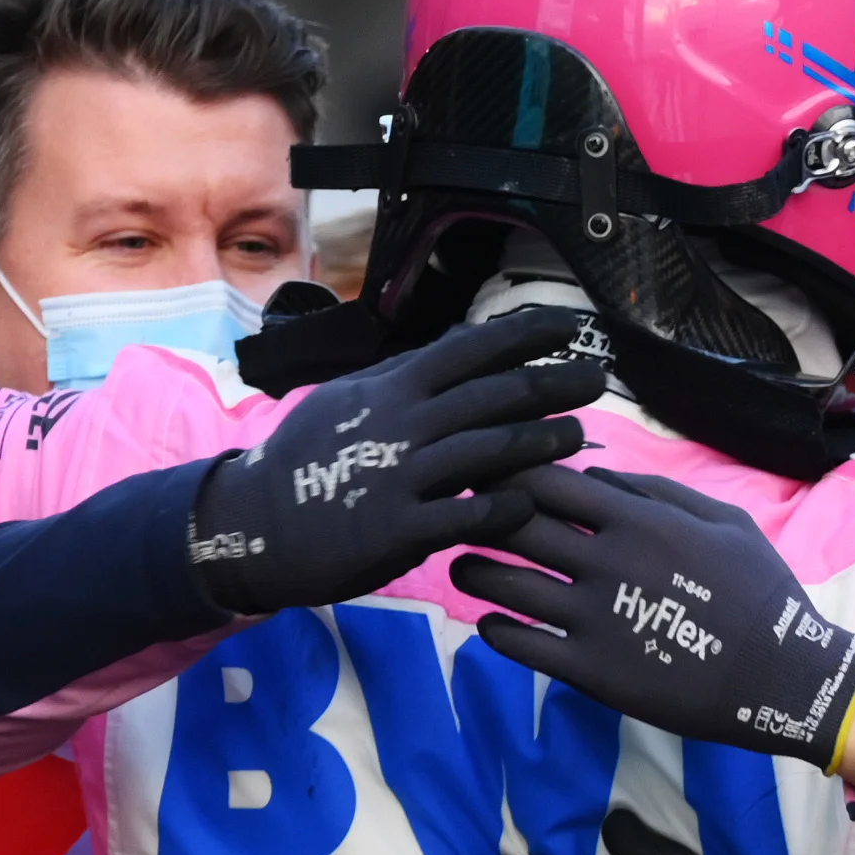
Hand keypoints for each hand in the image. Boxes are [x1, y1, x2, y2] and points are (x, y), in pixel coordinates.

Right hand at [185, 308, 607, 613]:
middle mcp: (401, 424)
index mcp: (391, 388)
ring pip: (489, 451)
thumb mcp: (349, 400)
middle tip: (598, 378)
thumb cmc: (309, 460)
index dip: (526, 334)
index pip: (470, 348)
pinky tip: (533, 503)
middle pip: (492, 395)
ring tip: (578, 436)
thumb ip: (406, 374)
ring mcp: (401, 477)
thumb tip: (458, 341)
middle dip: (552, 383)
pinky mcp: (400, 530)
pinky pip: (468, 514)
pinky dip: (506, 506)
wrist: (257, 526)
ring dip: (541, 442)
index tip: (573, 324)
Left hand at [455, 466, 854, 766]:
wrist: (783, 677)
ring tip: (460, 568)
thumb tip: (597, 472)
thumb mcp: (725, 521)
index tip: (492, 475)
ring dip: (474, 571)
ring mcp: (595, 617)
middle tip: (459, 514)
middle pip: (517, 524)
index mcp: (638, 520)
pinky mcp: (591, 670)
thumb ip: (659, 492)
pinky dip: (496, 630)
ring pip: (508, 583)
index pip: (550, 481)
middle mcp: (607, 561)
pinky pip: (523, 645)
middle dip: (480, 514)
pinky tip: (489, 623)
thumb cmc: (761, 594)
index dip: (512, 473)